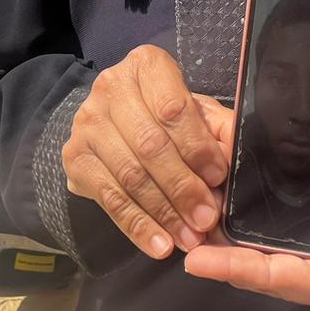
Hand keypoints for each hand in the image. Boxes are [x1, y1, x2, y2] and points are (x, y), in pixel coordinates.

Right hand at [63, 44, 231, 259]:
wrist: (115, 120)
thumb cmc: (165, 114)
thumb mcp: (196, 111)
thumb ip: (217, 129)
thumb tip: (235, 154)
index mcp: (145, 65)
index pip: (172, 108)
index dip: (197, 145)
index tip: (218, 177)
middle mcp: (110, 88)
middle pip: (150, 144)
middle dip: (182, 187)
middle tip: (206, 218)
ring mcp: (86, 123)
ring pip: (130, 175)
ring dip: (163, 213)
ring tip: (189, 238)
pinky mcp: (74, 158)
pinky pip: (109, 199)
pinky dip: (137, 226)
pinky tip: (159, 245)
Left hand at [184, 153, 309, 310]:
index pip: (281, 278)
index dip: (239, 270)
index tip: (198, 260)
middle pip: (260, 269)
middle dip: (219, 257)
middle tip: (178, 238)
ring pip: (259, 251)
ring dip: (223, 239)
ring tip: (184, 220)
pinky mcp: (308, 231)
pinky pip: (268, 232)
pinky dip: (240, 220)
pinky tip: (216, 201)